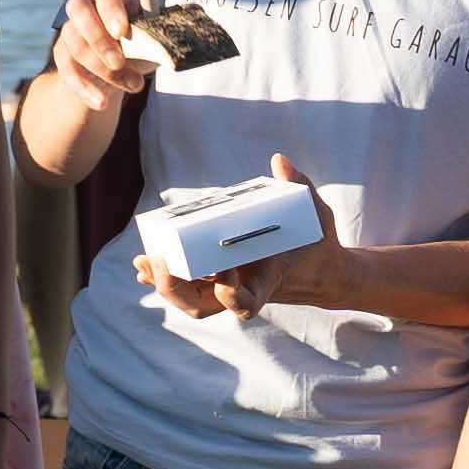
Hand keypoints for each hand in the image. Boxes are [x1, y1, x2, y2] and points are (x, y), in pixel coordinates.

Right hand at [45, 0, 151, 117]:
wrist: (121, 73)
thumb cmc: (144, 48)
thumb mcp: (154, 44)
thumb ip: (156, 39)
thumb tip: (162, 44)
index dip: (112, 11)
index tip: (121, 32)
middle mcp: (88, 7)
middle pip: (79, 10)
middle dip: (98, 39)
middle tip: (118, 62)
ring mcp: (71, 29)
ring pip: (75, 44)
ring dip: (102, 69)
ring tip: (132, 85)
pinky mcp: (63, 54)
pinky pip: (67, 69)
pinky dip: (85, 88)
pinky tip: (101, 102)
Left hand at [138, 154, 344, 321]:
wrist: (323, 273)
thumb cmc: (320, 243)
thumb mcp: (318, 213)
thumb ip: (299, 187)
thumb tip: (279, 160)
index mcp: (269, 281)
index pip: (245, 303)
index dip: (228, 294)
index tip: (224, 271)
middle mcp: (245, 289)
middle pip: (202, 307)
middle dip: (175, 290)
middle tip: (158, 261)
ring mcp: (231, 289)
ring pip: (191, 301)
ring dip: (164, 285)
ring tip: (144, 260)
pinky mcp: (222, 282)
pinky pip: (189, 286)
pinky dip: (167, 278)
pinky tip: (145, 264)